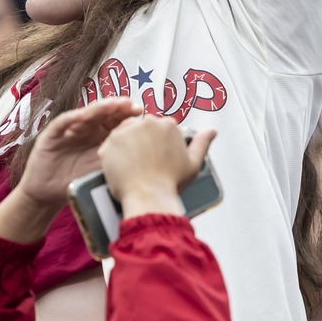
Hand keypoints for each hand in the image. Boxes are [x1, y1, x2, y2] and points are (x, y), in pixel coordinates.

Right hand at [0, 98, 142, 242]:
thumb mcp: (103, 167)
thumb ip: (119, 156)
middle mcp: (87, 128)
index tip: (141, 112)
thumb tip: (147, 149)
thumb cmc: (79, 180)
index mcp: (102, 134)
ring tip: (111, 104)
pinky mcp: (52, 135)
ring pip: (85, 114)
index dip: (128, 114)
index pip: (116, 120)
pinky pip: (61, 123)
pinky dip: (71, 118)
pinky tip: (81, 115)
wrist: (50, 193)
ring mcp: (70, 129)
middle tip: (129, 104)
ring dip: (98, 108)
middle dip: (116, 107)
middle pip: (103, 113)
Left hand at [97, 116, 215, 216]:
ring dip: (127, 147)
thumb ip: (202, 142)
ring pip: (124, 135)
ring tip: (134, 166)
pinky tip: (123, 169)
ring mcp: (126, 132)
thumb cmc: (170, 182)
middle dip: (141, 142)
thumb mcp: (193, 162)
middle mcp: (147, 123)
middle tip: (145, 162)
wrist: (149, 197)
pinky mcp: (109, 143)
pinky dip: (114, 157)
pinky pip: (109, 147)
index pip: (159, 128)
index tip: (157, 156)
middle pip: (140, 128)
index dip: (157, 144)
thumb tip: (212, 131)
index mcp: (167, 125)